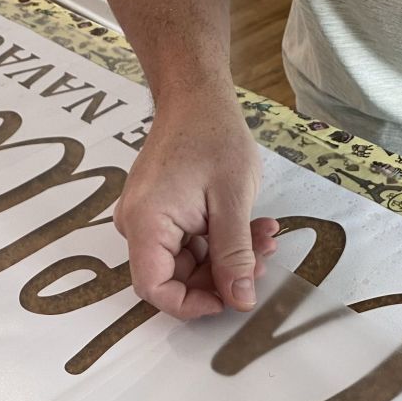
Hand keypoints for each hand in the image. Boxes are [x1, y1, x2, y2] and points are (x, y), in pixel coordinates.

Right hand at [114, 89, 277, 318]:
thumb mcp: (232, 201)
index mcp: (146, 224)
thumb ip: (234, 255)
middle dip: (223, 275)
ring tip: (264, 235)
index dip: (191, 305)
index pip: (154, 289)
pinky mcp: (161, 213)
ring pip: (188, 262)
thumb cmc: (212, 135)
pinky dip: (220, 241)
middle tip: (262, 257)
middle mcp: (137, 226)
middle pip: (175, 277)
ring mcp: (148, 219)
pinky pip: (188, 243)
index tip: (228, 301)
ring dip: (228, 256)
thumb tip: (240, 300)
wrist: (196, 95)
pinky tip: (251, 226)